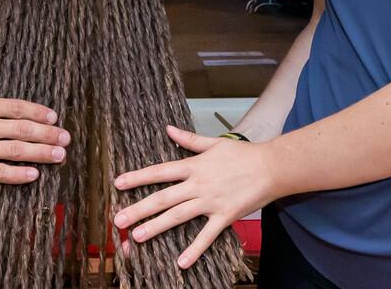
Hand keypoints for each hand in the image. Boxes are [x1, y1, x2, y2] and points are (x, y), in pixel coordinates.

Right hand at [0, 55, 69, 187]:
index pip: (16, 107)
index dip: (38, 112)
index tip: (54, 117)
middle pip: (22, 129)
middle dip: (48, 133)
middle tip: (66, 138)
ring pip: (16, 150)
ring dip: (41, 153)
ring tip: (60, 155)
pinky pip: (0, 173)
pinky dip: (18, 174)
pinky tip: (34, 174)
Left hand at [113, 126, 277, 269]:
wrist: (272, 166)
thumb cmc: (244, 154)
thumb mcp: (214, 143)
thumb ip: (189, 139)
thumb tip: (169, 129)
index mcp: (193, 166)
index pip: (159, 171)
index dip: (137, 177)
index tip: (118, 184)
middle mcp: (198, 184)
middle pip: (162, 197)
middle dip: (138, 208)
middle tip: (118, 219)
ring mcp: (210, 201)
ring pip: (178, 215)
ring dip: (156, 227)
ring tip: (137, 237)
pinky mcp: (225, 216)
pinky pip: (207, 235)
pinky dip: (194, 249)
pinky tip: (180, 262)